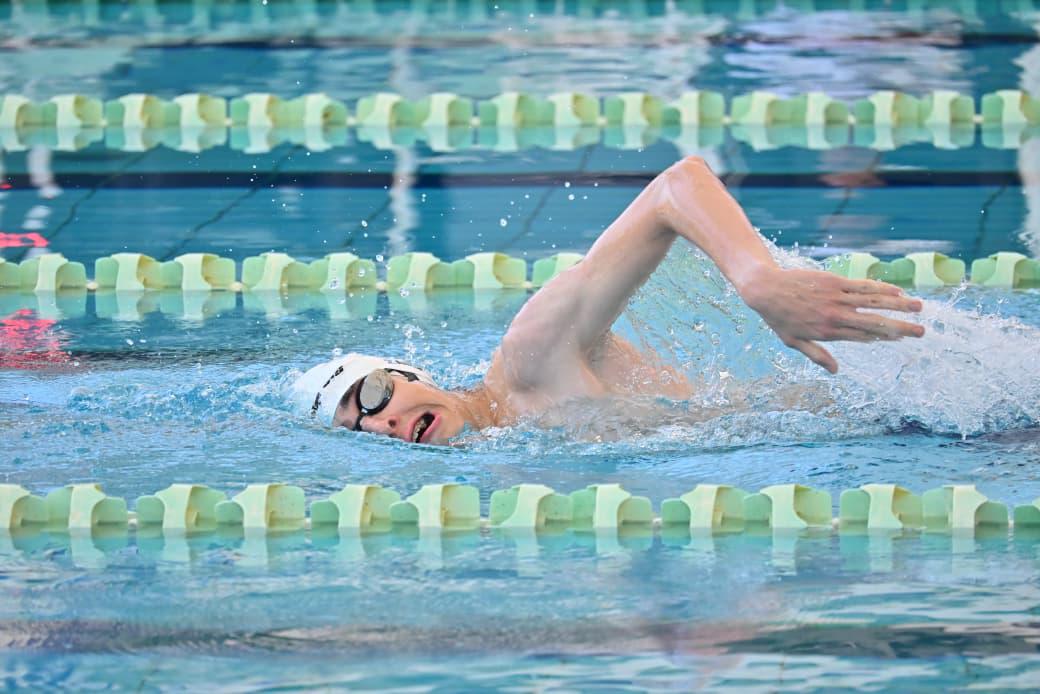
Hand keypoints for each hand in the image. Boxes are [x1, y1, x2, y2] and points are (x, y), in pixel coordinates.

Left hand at [737, 266, 924, 373]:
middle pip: (875, 323)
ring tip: (919, 307)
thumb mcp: (794, 343)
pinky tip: (897, 291)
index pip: (864, 337)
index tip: (902, 339)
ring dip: (898, 305)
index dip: (884, 338)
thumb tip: (836, 371)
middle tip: (921, 332)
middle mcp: (836, 317)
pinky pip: (862, 286)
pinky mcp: (835, 282)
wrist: (766, 289)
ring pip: (874, 302)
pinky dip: (881, 288)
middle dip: (900, 327)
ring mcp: (837, 298)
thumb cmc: (778, 317)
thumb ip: (817, 355)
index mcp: (828, 333)